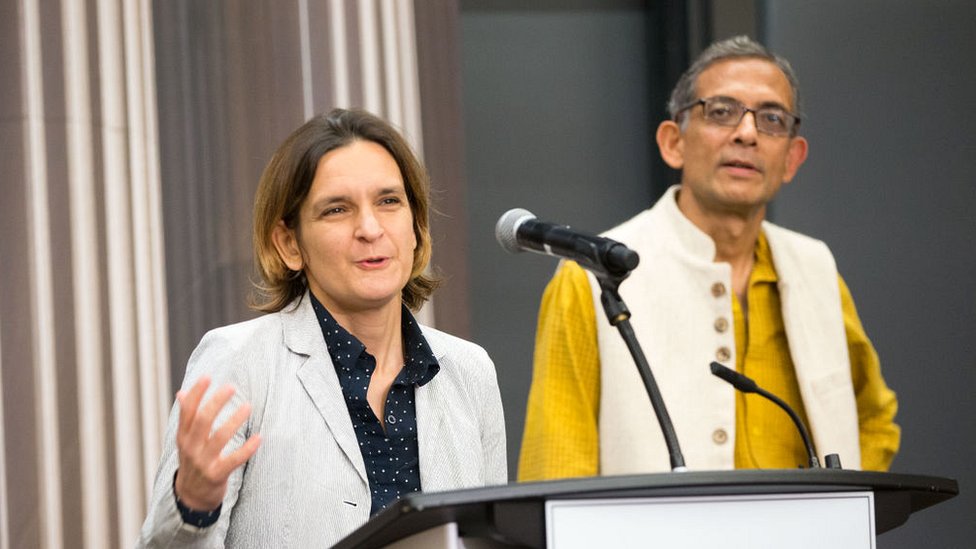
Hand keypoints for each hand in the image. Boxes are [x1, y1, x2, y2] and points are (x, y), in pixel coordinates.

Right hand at [173, 376, 261, 510]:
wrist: (191, 497)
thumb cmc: (193, 461)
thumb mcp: (185, 441)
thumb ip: (185, 418)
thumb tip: (181, 392)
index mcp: (183, 436)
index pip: (187, 411)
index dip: (196, 393)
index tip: (208, 377)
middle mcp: (191, 447)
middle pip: (202, 420)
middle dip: (216, 401)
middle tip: (232, 387)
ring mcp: (203, 462)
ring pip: (219, 437)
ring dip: (234, 420)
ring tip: (248, 406)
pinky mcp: (217, 475)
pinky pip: (234, 460)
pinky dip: (247, 448)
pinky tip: (259, 437)